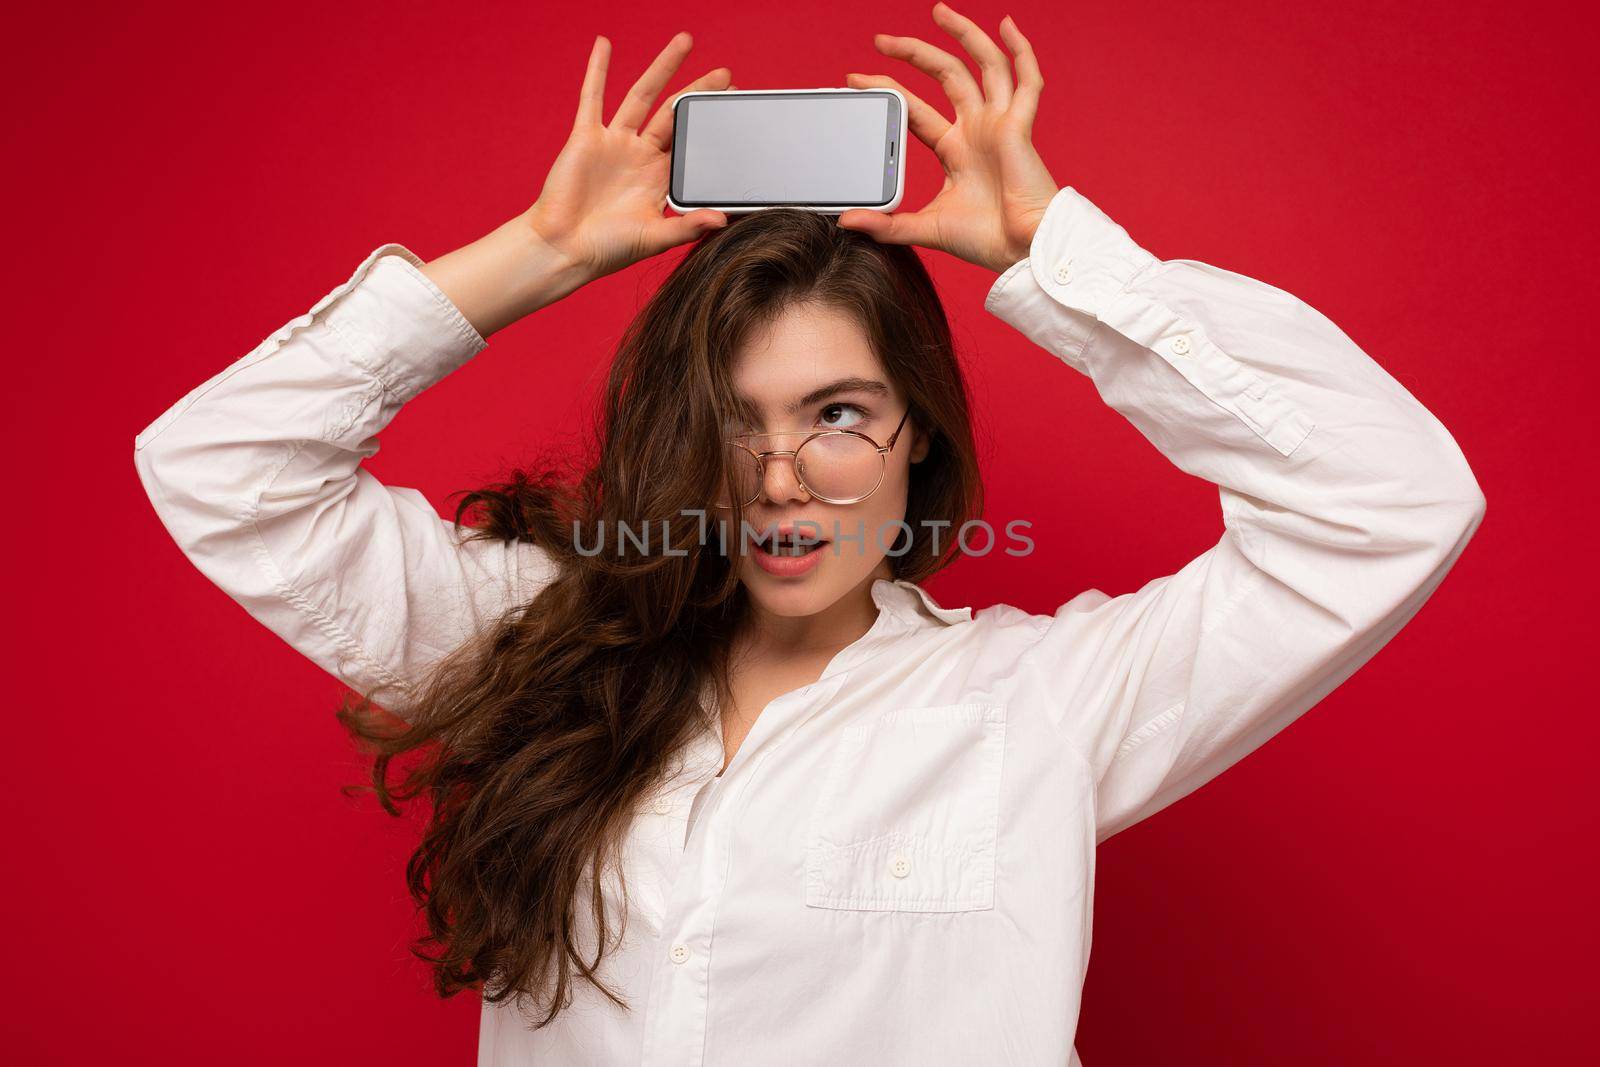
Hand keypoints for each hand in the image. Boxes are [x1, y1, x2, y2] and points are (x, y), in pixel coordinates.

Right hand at [521, 32, 733, 280]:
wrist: (564, 248)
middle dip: (698, 93)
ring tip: (685, 41)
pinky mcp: (587, 137)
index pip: (693, 145)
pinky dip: (597, 70)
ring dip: (662, 67)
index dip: (711, 126)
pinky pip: (592, 96)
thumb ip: (687, 226)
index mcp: (660, 179)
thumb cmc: (607, 249)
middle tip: (724, 75)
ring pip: (642, 96)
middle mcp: (641, 156)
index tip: (734, 108)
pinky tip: (604, 44)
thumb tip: (721, 220)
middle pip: (675, 114)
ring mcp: (615, 143)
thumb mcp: (654, 239)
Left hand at [838, 3, 1058, 273]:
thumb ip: (886, 225)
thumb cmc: (985, 241)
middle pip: (945, 76)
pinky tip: (1006, 25)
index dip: (889, 89)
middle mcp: (977, 129)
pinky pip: (1027, 80)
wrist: (1022, 251)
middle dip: (914, 53)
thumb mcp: (924, 228)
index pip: (916, 108)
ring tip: (938, 11)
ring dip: (963, 35)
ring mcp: (1000, 124)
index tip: (858, 79)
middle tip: (881, 40)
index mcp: (955, 149)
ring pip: (983, 65)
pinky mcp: (1020, 126)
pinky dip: (1021, 51)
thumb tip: (844, 223)